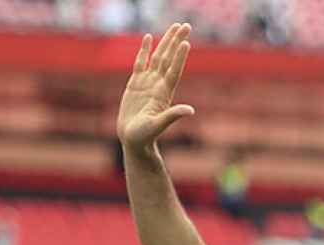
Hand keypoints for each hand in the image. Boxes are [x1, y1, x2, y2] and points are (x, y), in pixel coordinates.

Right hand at [117, 24, 195, 152]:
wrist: (133, 140)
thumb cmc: (145, 136)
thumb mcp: (159, 125)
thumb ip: (173, 116)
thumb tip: (190, 110)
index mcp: (164, 93)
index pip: (174, 70)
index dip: (180, 57)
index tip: (186, 42)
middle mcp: (158, 85)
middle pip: (169, 58)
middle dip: (176, 41)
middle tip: (186, 25)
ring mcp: (147, 83)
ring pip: (158, 57)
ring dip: (166, 42)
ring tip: (174, 27)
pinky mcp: (135, 83)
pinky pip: (141, 62)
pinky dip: (145, 50)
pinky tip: (149, 38)